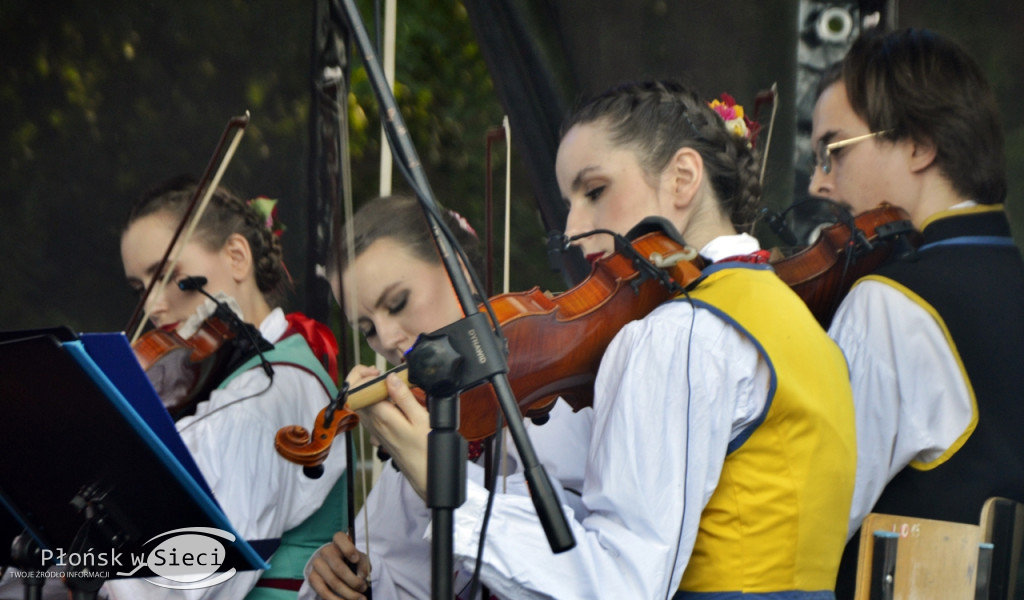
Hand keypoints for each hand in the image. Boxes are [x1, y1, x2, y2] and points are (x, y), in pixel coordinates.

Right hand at [307, 531, 370, 599]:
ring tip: (360, 598)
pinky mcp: (312, 578)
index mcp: (338, 541)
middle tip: (363, 588)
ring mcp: (317, 564)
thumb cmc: (350, 560)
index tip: (356, 559)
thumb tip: (362, 576)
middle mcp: (325, 551)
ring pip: (333, 582)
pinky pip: (324, 592)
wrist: (334, 566)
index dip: (348, 548)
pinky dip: (336, 599)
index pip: (340, 538)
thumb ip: (363, 564)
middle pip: (338, 567)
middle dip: (353, 581)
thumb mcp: (360, 558)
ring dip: (348, 593)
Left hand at [357, 373, 430, 499]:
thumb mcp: (421, 419)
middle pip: (353, 396)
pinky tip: (387, 396)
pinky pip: (367, 411)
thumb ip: (404, 397)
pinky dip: (372, 399)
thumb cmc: (426, 448)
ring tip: (383, 380)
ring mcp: (373, 427)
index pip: (357, 391)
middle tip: (377, 372)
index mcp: (381, 417)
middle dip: (360, 379)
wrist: (424, 473)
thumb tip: (390, 378)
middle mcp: (372, 422)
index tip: (379, 371)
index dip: (363, 376)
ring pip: (359, 403)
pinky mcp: (377, 431)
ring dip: (366, 389)